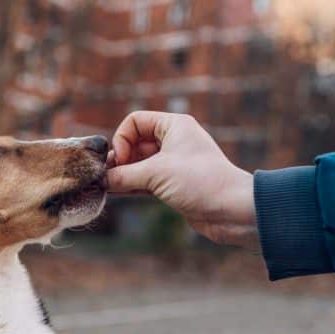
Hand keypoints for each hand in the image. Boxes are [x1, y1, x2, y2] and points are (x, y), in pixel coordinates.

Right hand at [107, 111, 258, 249]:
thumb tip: (102, 180)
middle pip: (135, 143)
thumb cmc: (200, 182)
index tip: (120, 161)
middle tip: (109, 177)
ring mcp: (174, 163)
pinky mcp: (174, 184)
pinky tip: (119, 194)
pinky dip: (132, 185)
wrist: (232, 210)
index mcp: (173, 125)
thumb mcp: (155, 174)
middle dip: (120, 159)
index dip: (122, 139)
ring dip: (124, 174)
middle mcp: (174, 140)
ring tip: (109, 188)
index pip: (135, 121)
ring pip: (139, 164)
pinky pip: (146, 180)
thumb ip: (124, 175)